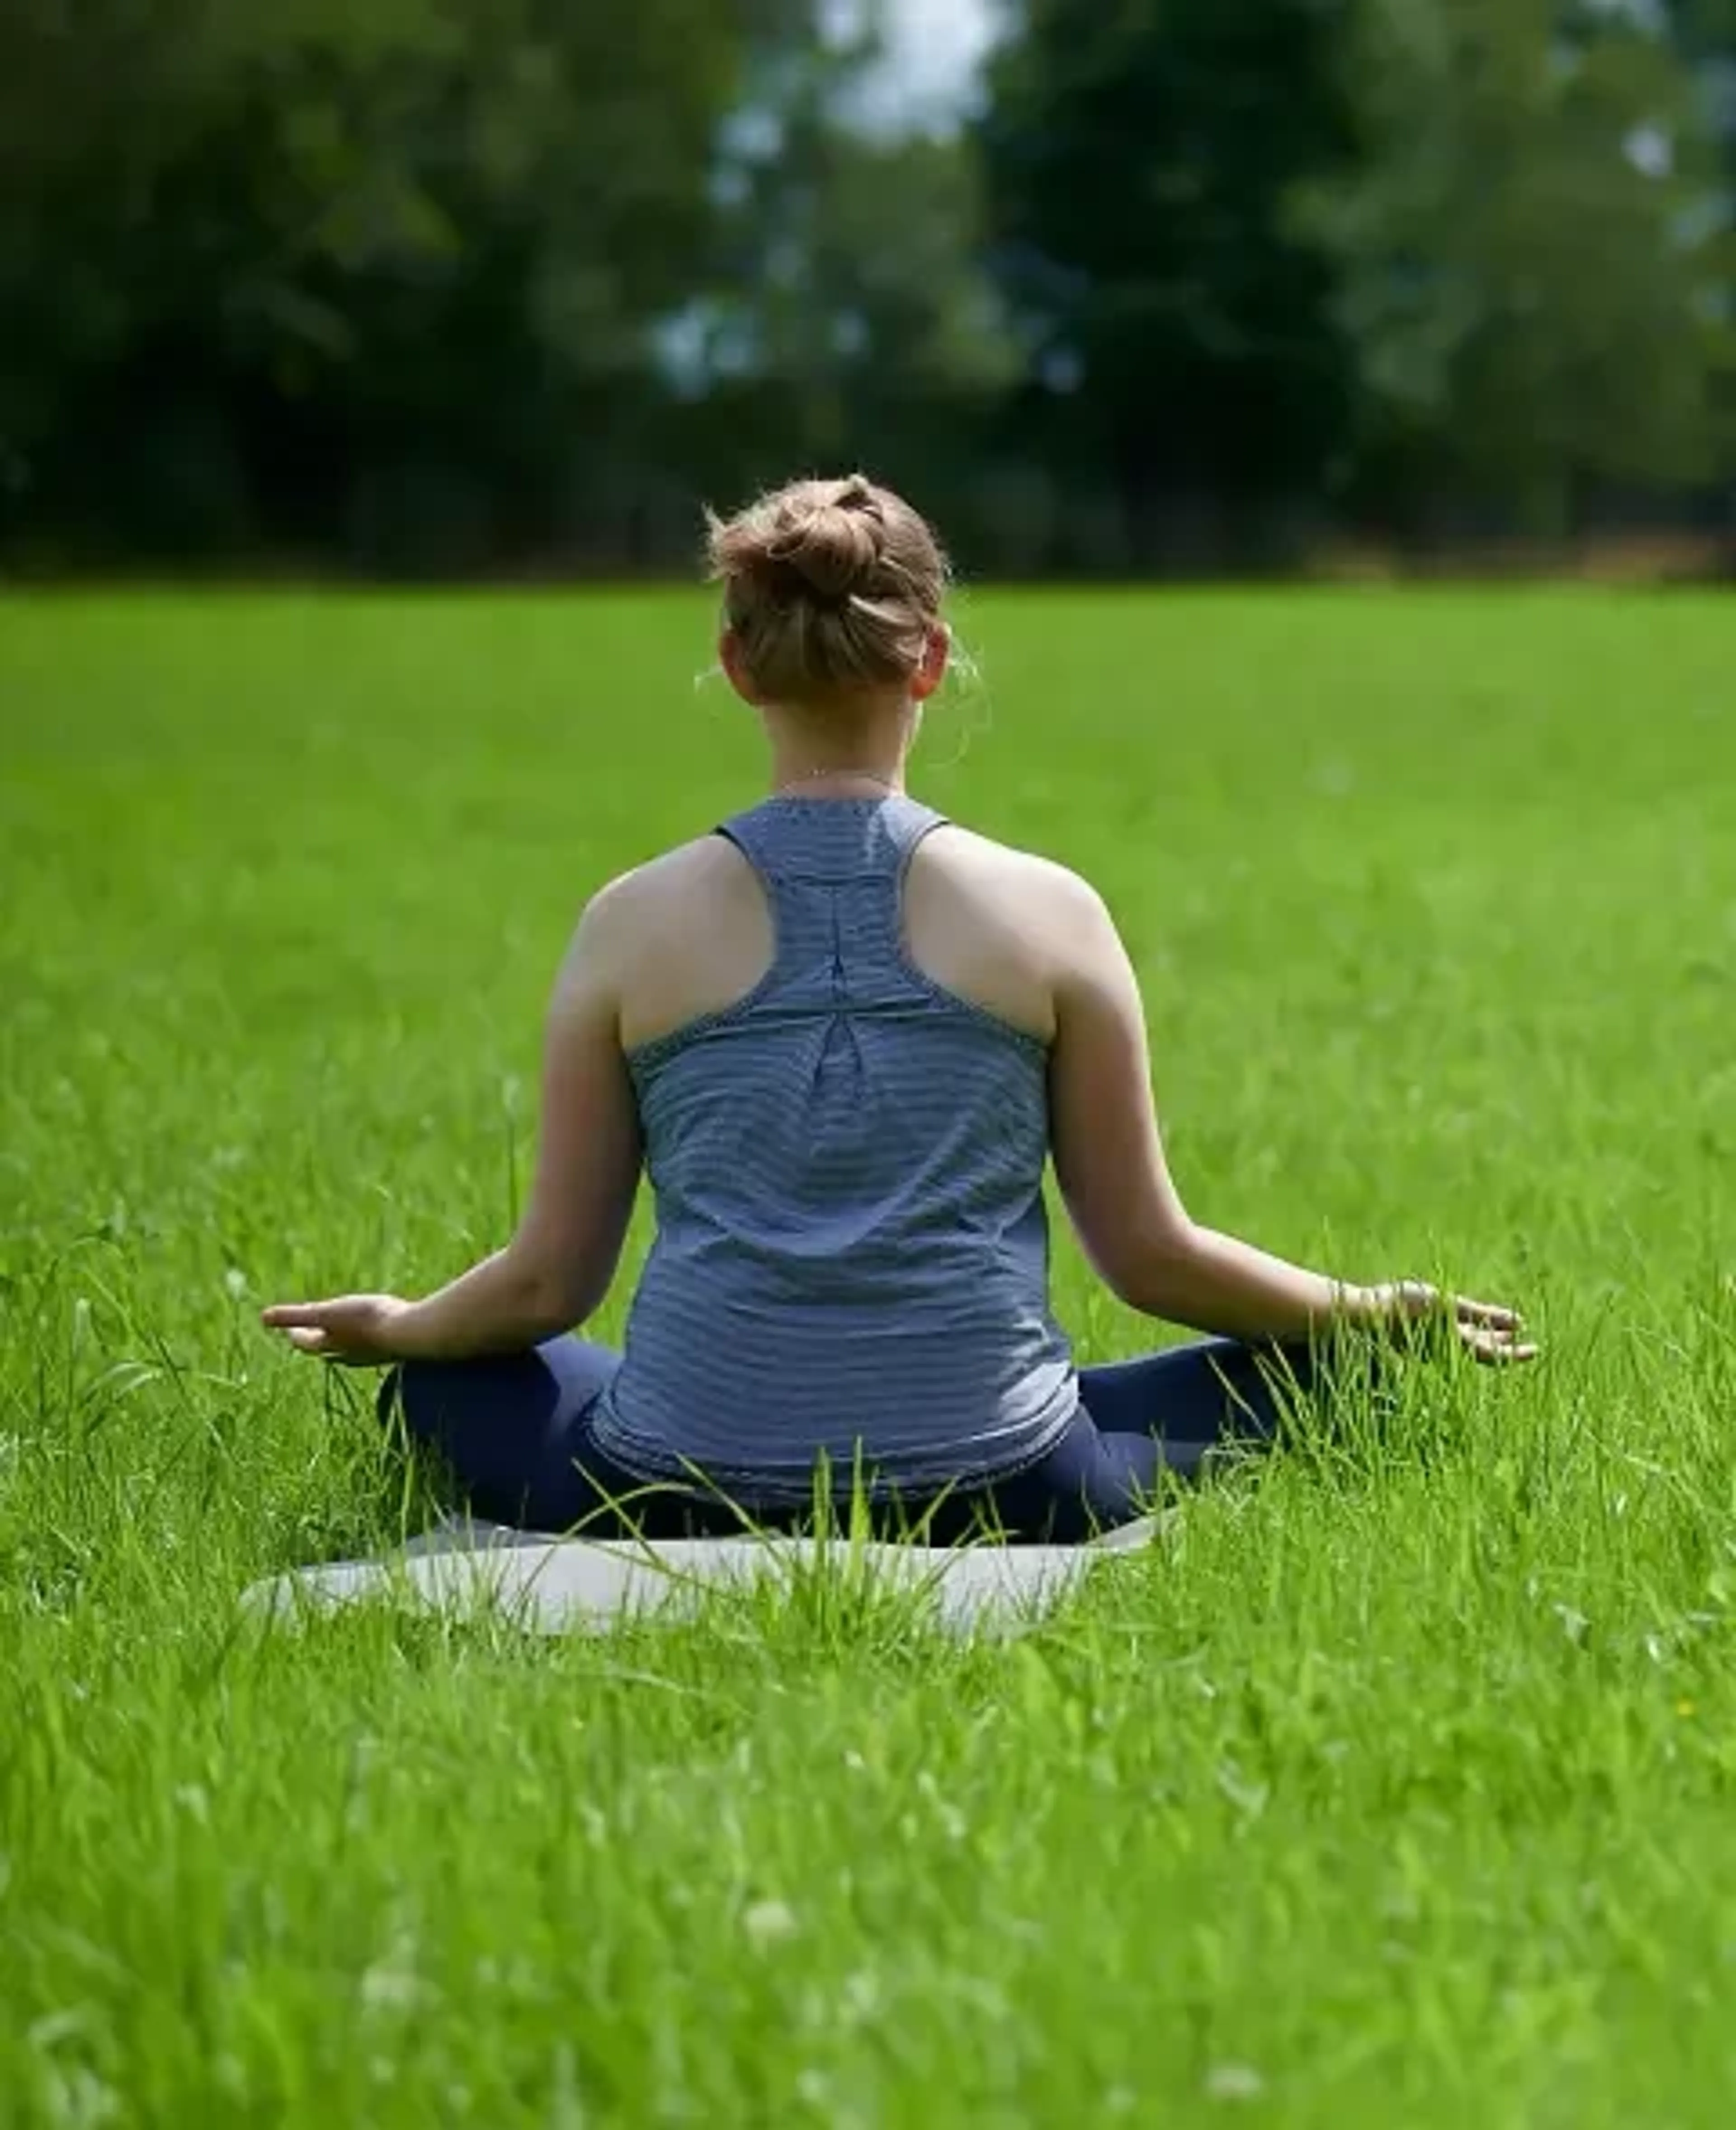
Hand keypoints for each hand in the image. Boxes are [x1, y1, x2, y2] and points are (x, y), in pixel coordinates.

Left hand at [261, 1293, 414, 1364]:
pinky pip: (374, 1347)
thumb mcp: (325, 1312)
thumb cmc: (366, 1320)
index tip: (289, 1330)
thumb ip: (294, 1315)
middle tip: (312, 1335)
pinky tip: (378, 1337)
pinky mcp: (391, 1349)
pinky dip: (368, 1343)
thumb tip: (262, 1317)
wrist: (407, 1333)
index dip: (296, 1335)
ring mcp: (371, 1354)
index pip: (306, 1342)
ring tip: (344, 1337)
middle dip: (318, 1342)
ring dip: (344, 1344)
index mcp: (330, 1344)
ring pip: (351, 1351)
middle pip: (326, 1350)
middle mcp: (348, 1353)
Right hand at [1363, 1281, 1537, 1365]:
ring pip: (1467, 1343)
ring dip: (1487, 1336)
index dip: (1515, 1355)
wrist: (1363, 1315)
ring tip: (1503, 1330)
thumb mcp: (1449, 1306)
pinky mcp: (1419, 1337)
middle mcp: (1446, 1348)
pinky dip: (1467, 1331)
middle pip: (1482, 1351)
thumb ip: (1482, 1314)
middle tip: (1524, 1339)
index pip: (1494, 1357)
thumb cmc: (1407, 1308)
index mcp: (1456, 1345)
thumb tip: (1519, 1323)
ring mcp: (1432, 1344)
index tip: (1535, 1349)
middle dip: (1504, 1345)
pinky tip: (1466, 1322)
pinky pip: (1451, 1338)